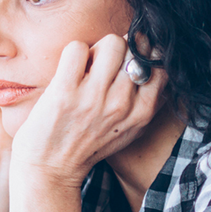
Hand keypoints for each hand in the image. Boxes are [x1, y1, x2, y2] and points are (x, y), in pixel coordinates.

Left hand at [11, 34, 166, 185]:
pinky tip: (68, 71)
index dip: (141, 55)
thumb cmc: (89, 144)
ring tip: (86, 69)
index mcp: (142, 112)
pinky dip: (73, 53)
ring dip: (96, 50)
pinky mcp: (65, 92)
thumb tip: (159, 62)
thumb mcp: (130, 129)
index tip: (125, 63)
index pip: (158, 64)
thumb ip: (149, 100)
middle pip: (133, 48)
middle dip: (117, 51)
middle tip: (101, 68)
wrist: (51, 168)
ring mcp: (94, 98)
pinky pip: (77, 48)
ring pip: (111, 43)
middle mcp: (122, 104)